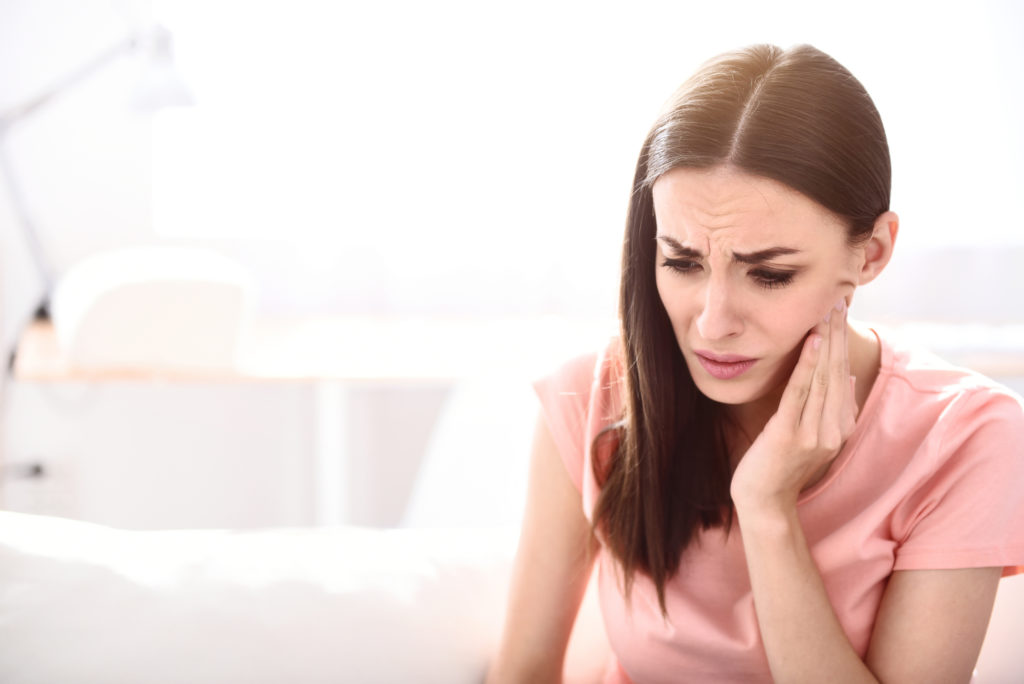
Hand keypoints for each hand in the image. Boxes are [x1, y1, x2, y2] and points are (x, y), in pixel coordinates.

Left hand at [730, 298, 858, 512]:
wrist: (764, 501)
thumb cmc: (781, 465)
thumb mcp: (812, 435)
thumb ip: (831, 408)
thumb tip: (848, 375)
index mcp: (841, 427)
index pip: (845, 374)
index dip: (844, 342)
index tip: (841, 311)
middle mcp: (834, 429)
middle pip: (839, 371)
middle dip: (839, 333)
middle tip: (839, 299)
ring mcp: (815, 433)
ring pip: (824, 377)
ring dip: (827, 341)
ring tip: (828, 311)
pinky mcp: (791, 434)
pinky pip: (801, 393)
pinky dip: (807, 366)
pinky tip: (812, 342)